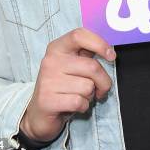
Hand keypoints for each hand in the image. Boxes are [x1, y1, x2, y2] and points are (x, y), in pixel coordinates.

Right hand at [20, 27, 115, 141]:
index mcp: (57, 47)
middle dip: (103, 81)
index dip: (99, 43)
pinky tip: (74, 105)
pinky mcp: (47, 101)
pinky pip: (79, 102)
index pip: (79, 35)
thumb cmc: (62, 86)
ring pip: (88, 87)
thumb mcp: (72, 65)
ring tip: (79, 96)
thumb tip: (109, 50)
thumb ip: (86, 54)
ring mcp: (47, 80)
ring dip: (90, 95)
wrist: (38, 113)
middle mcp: (50, 61)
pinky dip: (83, 106)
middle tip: (101, 89)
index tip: (111, 56)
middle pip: (92, 66)